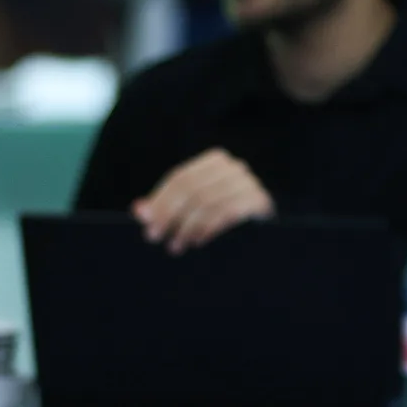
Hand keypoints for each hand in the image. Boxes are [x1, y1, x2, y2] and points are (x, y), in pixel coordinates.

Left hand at [133, 148, 274, 253]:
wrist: (268, 234)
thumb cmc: (226, 220)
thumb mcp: (192, 210)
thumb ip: (166, 207)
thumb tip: (138, 210)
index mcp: (215, 161)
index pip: (180, 178)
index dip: (160, 202)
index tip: (148, 225)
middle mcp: (234, 168)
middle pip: (192, 189)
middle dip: (170, 216)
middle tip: (159, 239)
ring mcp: (250, 183)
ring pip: (207, 201)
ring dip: (187, 227)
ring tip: (178, 245)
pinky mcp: (260, 201)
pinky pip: (226, 212)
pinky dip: (208, 228)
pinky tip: (199, 241)